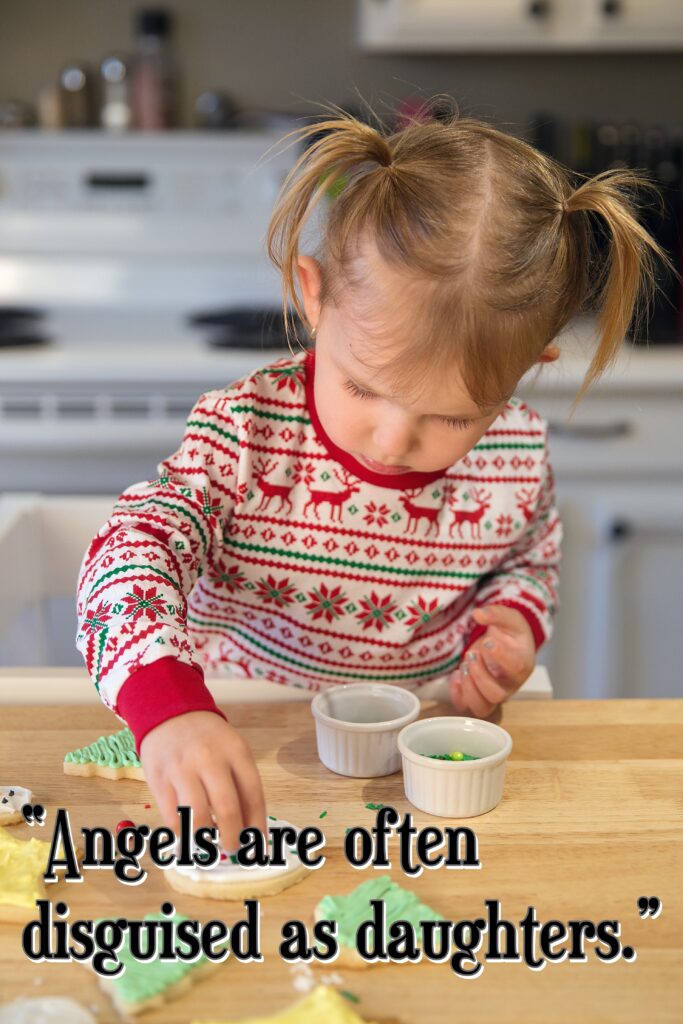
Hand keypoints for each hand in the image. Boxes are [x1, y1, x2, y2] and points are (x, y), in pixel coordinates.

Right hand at [139, 711, 266, 850]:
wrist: (169, 714)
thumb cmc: (207, 739)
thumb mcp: (232, 750)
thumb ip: (241, 783)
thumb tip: (249, 828)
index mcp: (235, 751)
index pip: (253, 794)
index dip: (257, 825)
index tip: (260, 844)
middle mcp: (210, 759)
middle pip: (228, 809)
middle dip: (234, 838)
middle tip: (235, 849)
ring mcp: (182, 770)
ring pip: (199, 818)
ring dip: (207, 840)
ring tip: (210, 843)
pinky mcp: (159, 780)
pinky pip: (174, 818)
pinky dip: (184, 833)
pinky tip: (190, 833)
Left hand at [449, 605, 535, 718]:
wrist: (505, 644)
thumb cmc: (511, 634)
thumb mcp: (509, 618)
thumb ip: (497, 613)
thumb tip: (479, 613)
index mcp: (523, 664)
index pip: (516, 667)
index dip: (500, 656)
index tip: (488, 641)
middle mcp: (510, 685)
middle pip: (497, 694)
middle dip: (480, 675)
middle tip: (471, 654)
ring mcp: (493, 693)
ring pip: (482, 707)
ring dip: (468, 688)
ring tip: (464, 665)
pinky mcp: (478, 696)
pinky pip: (465, 706)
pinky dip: (456, 694)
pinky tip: (456, 675)